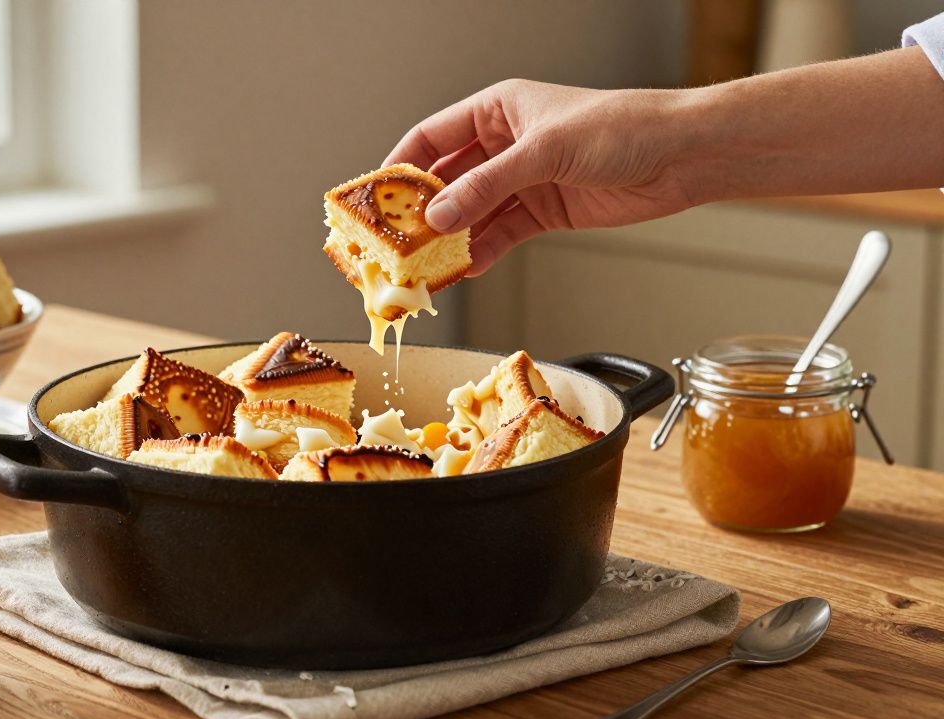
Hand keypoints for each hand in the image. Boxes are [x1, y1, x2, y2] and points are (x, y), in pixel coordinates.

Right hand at [385, 80, 697, 275]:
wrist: (680, 156)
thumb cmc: (622, 128)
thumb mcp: (545, 152)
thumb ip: (488, 185)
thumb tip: (440, 214)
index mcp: (497, 110)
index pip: (431, 138)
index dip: (400, 168)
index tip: (375, 199)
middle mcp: (505, 144)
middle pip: (447, 180)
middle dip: (422, 212)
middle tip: (396, 243)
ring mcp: (523, 180)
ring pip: (471, 213)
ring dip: (450, 239)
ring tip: (426, 265)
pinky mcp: (543, 212)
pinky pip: (500, 234)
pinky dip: (481, 252)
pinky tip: (465, 269)